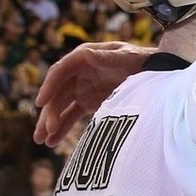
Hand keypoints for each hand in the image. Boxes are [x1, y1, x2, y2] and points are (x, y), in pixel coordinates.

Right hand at [34, 42, 150, 146]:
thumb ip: (107, 58)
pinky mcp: (88, 102)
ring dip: (51, 123)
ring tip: (42, 141)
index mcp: (83, 58)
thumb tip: (86, 54)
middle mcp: (78, 73)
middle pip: (58, 93)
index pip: (61, 72)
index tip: (41, 102)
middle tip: (46, 130)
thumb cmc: (140, 60)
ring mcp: (82, 88)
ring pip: (61, 106)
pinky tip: (52, 141)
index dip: (49, 87)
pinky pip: (71, 116)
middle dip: (50, 112)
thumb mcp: (126, 57)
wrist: (154, 72)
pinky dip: (62, 128)